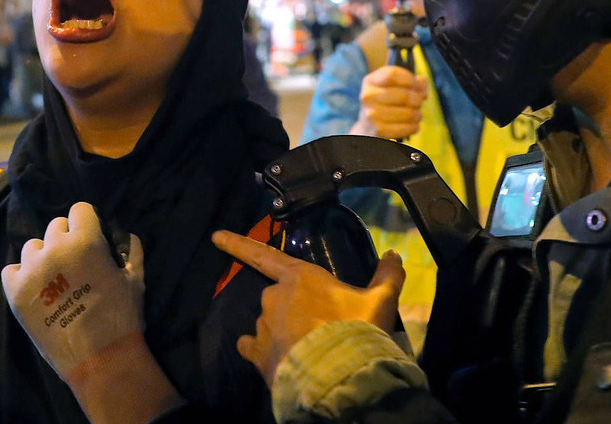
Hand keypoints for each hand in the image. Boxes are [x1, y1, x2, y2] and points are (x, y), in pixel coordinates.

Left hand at [0, 202, 144, 377]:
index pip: (79, 209)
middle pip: (55, 226)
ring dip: (43, 257)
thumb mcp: (136, 279)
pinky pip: (12, 270)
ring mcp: (31, 270)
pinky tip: (36, 290)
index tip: (90, 236)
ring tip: (53, 278)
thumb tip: (125, 236)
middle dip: (65, 239)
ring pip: (32, 247)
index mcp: (86, 241)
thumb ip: (131, 251)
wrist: (99, 358)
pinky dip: (22, 276)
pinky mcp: (15, 291)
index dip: (87, 222)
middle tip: (74, 262)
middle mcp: (54, 248)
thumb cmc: (121, 316)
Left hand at [211, 230, 405, 385]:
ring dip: (282, 331)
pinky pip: (251, 347)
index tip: (215, 237)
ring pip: (268, 323)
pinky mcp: (258, 355)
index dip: (238, 244)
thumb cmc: (356, 329)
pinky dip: (258, 350)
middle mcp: (274, 298)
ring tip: (308, 348)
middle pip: (277, 297)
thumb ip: (387, 276)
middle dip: (294, 309)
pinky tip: (275, 358)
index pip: (264, 255)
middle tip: (321, 326)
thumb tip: (395, 254)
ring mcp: (264, 327)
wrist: (340, 374)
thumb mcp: (380, 300)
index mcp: (299, 278)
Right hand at [350, 66, 427, 139]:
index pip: (392, 75)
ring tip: (416, 115)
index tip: (416, 85)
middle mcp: (368, 96)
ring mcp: (371, 114)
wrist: (368, 127)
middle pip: (404, 95)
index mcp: (371, 81)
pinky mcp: (379, 130)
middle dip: (417, 100)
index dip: (410, 79)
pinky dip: (414, 127)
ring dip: (417, 115)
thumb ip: (412, 81)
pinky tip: (412, 125)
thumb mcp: (394, 87)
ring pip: (408, 113)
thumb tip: (422, 86)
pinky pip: (407, 127)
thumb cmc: (386, 103)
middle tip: (418, 103)